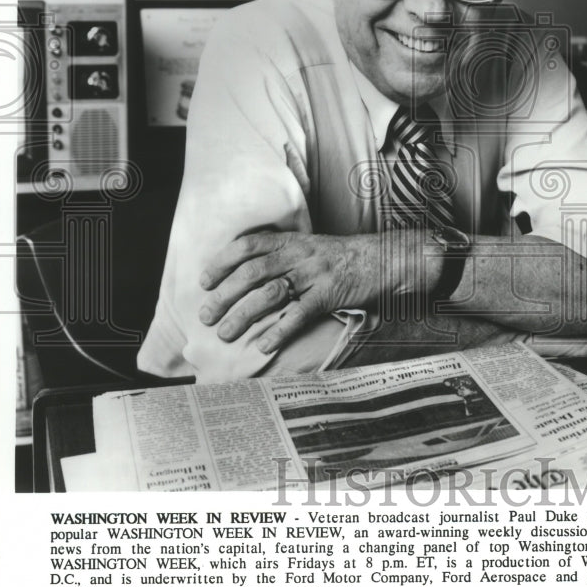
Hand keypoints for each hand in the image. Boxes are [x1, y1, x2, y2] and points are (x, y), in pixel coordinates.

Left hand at [198, 231, 387, 353]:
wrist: (382, 259)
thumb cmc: (341, 257)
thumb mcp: (309, 246)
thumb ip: (282, 256)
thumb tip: (247, 277)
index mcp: (290, 240)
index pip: (248, 246)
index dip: (222, 262)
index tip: (204, 281)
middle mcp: (297, 254)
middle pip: (252, 272)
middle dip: (225, 295)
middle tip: (206, 316)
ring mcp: (313, 274)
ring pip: (270, 293)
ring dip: (243, 315)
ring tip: (226, 334)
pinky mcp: (328, 294)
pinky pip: (299, 314)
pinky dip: (279, 330)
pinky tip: (264, 345)